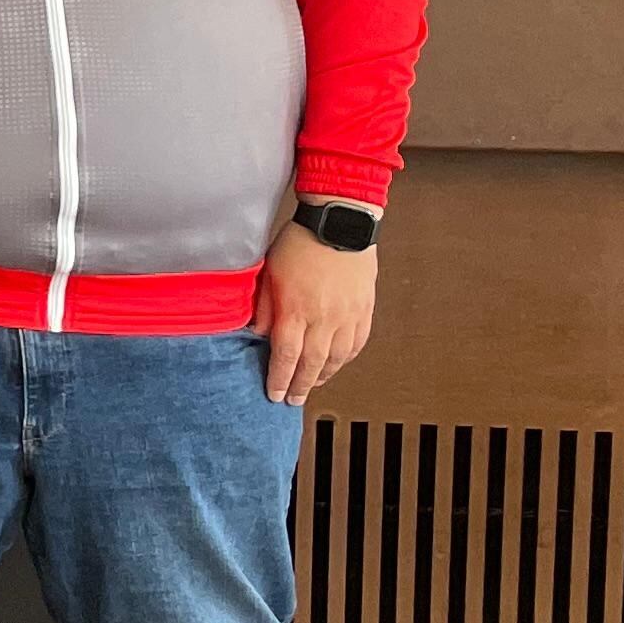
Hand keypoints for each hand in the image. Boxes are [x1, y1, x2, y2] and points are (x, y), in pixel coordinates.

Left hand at [253, 223, 375, 405]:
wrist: (340, 222)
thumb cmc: (300, 242)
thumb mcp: (269, 272)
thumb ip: (264, 306)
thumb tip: (258, 333)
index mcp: (296, 308)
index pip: (285, 355)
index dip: (279, 379)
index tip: (274, 394)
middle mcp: (324, 317)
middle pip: (312, 364)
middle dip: (300, 385)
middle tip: (292, 399)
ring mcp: (348, 315)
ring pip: (337, 358)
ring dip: (324, 375)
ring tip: (312, 384)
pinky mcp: (365, 309)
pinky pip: (357, 343)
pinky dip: (346, 359)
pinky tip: (336, 363)